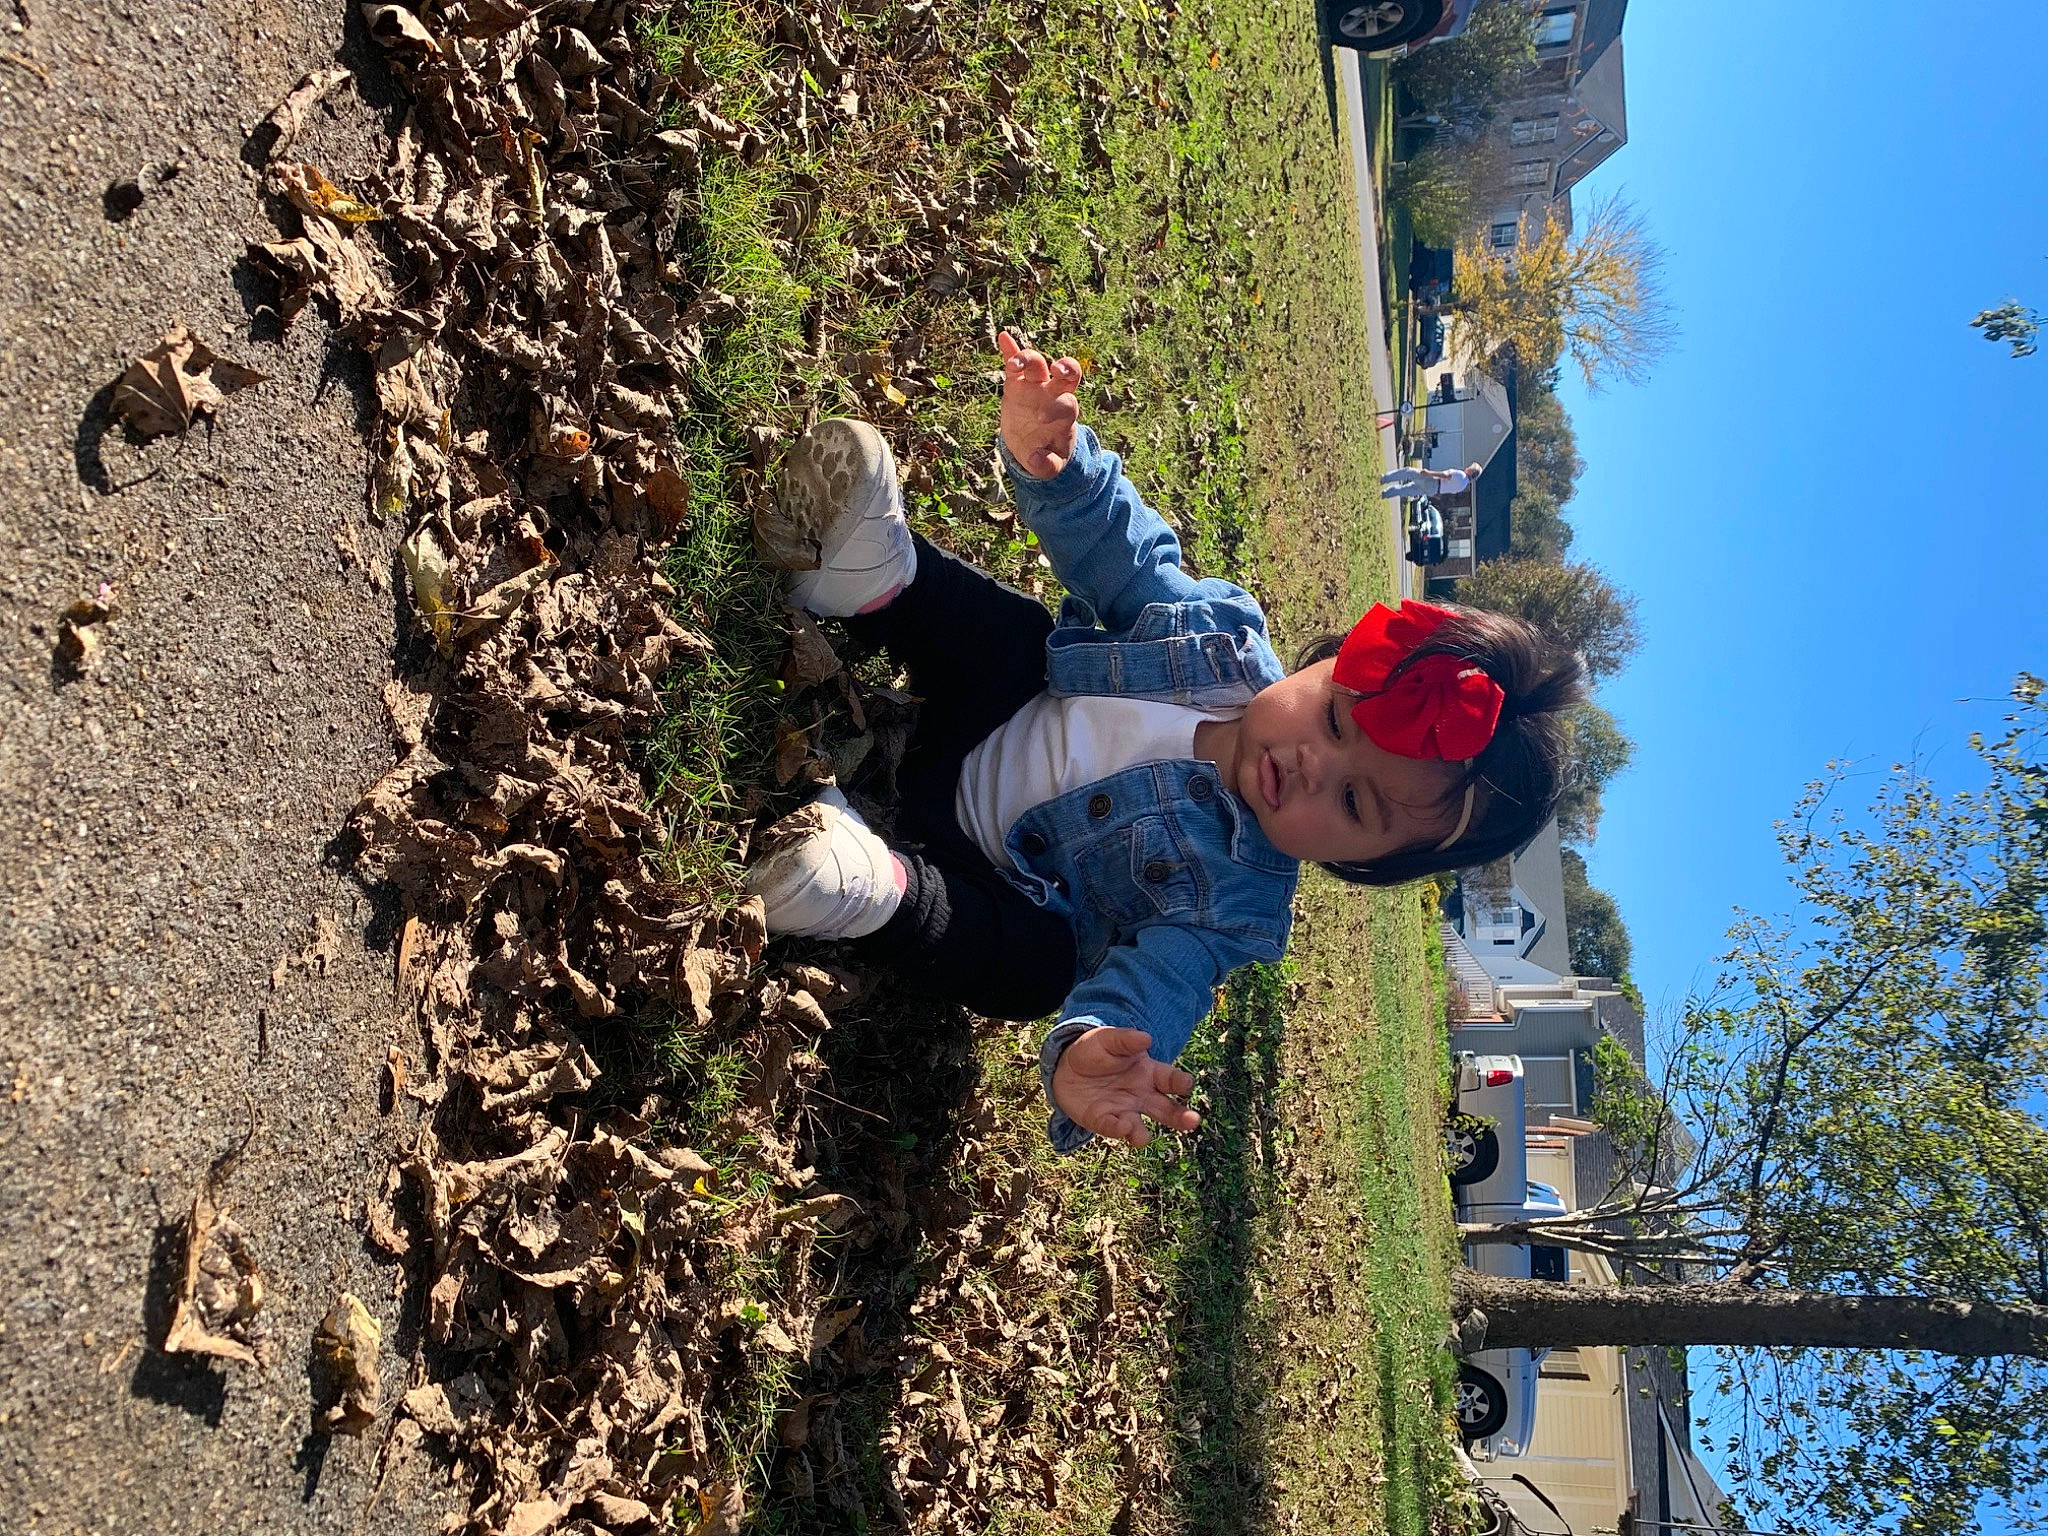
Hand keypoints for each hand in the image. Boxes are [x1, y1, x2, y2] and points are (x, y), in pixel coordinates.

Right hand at [997, 330, 1081, 478]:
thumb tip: (1038, 463)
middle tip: (1057, 370)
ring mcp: (1034, 386)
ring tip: (1014, 364)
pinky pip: (1014, 362)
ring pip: (1037, 364)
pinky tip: (1003, 336)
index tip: (1042, 419)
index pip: (1068, 404)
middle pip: (1064, 373)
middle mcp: (1053, 394)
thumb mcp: (1047, 467)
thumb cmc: (1046, 454)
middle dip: (1065, 368)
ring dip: (1028, 359)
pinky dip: (1010, 349)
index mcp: (1064, 413)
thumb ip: (1046, 467)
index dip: (1058, 408)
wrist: (1033, 445)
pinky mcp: (1016, 383)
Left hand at [1051, 1027, 1199, 1149]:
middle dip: (1181, 1117)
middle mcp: (1142, 1096)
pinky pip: (1112, 1127)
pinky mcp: (1103, 1121)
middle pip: (1166, 1110)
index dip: (1180, 1082)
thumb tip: (1146, 1038)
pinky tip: (1120, 1127)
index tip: (1186, 1084)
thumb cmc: (1095, 1050)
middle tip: (1193, 1121)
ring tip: (1142, 1137)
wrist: (1066, 1067)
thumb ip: (1126, 1040)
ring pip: (1140, 1128)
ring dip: (1142, 1134)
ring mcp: (1124, 1111)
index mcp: (1149, 1073)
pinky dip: (1116, 1130)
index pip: (1170, 1079)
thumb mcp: (1108, 1039)